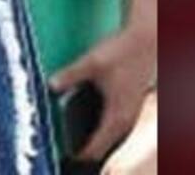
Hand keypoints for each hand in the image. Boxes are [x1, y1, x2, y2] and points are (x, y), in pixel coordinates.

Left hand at [50, 0, 155, 163]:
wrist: (144, 41)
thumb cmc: (120, 51)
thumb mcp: (91, 62)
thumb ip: (70, 76)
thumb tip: (50, 86)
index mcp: (117, 117)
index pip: (94, 149)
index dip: (76, 154)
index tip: (60, 154)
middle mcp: (125, 122)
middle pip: (102, 149)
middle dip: (82, 150)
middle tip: (61, 147)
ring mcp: (129, 116)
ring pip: (109, 139)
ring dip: (92, 140)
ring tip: (70, 138)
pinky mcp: (129, 108)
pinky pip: (113, 129)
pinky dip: (100, 130)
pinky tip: (86, 121)